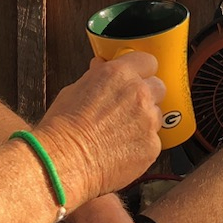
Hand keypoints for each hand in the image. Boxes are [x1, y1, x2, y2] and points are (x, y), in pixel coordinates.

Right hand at [34, 53, 164, 199]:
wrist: (64, 161)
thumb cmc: (63, 129)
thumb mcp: (74, 91)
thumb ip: (96, 78)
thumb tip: (101, 69)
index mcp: (119, 74)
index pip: (147, 61)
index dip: (141, 71)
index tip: (136, 77)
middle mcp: (139, 93)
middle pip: (158, 86)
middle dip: (147, 95)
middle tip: (129, 107)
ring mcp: (149, 120)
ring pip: (157, 115)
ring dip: (145, 121)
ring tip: (121, 133)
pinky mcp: (152, 145)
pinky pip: (153, 141)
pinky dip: (141, 144)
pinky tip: (121, 150)